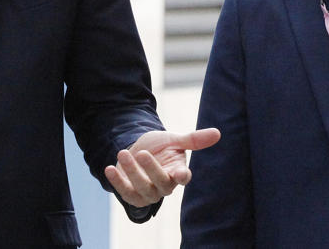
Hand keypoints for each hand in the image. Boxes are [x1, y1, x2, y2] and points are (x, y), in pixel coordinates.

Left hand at [104, 127, 220, 207]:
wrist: (137, 150)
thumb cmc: (159, 147)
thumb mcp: (174, 140)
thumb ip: (193, 139)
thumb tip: (218, 133)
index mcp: (177, 172)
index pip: (182, 177)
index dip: (181, 176)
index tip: (181, 173)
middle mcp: (164, 186)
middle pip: (160, 182)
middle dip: (150, 169)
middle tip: (142, 153)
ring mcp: (148, 193)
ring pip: (142, 188)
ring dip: (131, 172)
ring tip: (123, 152)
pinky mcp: (132, 195)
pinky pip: (125, 192)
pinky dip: (117, 182)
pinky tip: (109, 168)